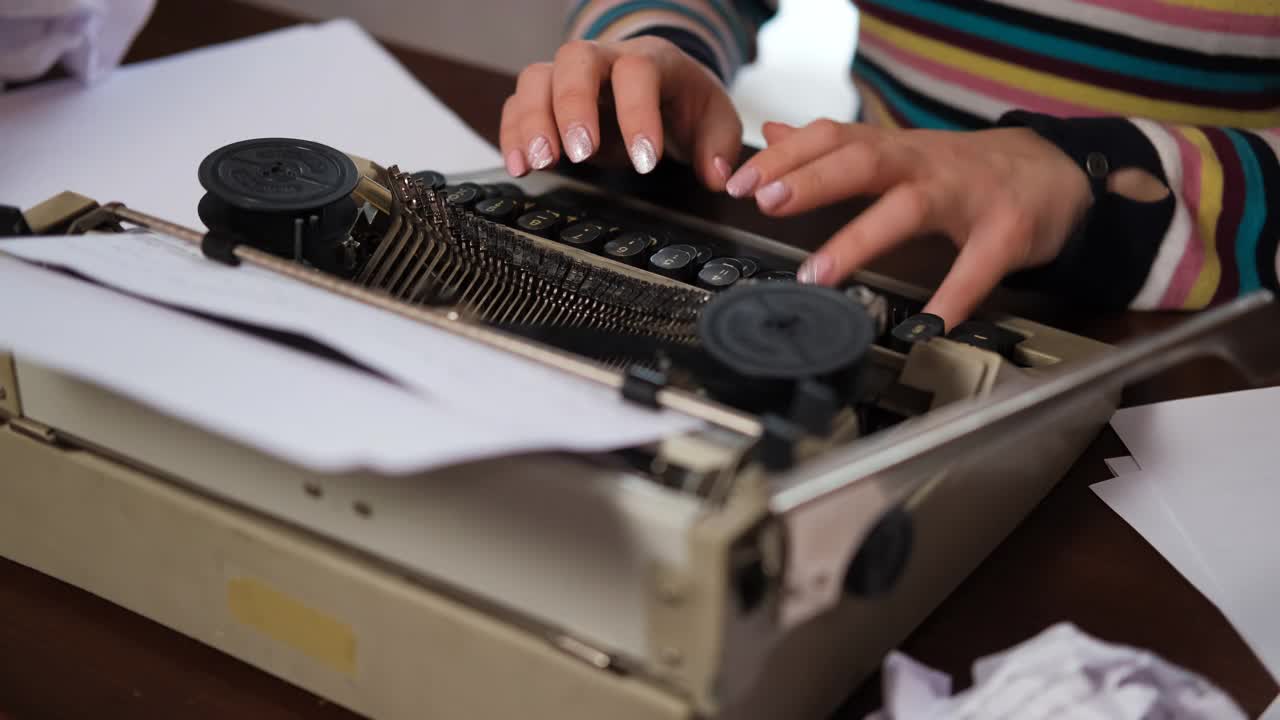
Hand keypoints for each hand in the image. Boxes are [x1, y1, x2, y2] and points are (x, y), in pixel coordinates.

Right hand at [499, 37, 742, 189]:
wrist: (662, 89)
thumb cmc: (685, 103)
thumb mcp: (716, 121)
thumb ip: (719, 147)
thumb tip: (716, 175)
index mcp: (652, 59)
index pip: (638, 71)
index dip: (638, 113)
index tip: (645, 160)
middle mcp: (605, 59)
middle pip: (576, 60)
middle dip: (573, 105)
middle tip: (578, 153)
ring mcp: (570, 77)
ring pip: (537, 78)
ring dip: (533, 120)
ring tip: (541, 162)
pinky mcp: (547, 99)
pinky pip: (517, 104)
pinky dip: (512, 134)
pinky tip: (519, 166)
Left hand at [726, 120, 1096, 328]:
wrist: (1057, 172)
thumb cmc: (966, 170)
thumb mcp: (900, 151)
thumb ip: (837, 146)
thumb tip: (776, 135)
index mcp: (896, 150)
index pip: (832, 137)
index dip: (785, 156)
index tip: (740, 181)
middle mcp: (926, 164)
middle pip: (865, 159)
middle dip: (813, 178)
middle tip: (766, 202)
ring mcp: (968, 195)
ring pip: (909, 208)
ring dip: (859, 239)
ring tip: (818, 274)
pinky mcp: (1007, 231)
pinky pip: (977, 267)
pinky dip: (953, 297)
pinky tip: (926, 325)